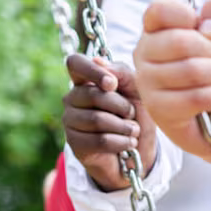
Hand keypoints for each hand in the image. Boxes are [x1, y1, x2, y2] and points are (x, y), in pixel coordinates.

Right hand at [62, 53, 154, 191]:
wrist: (140, 149)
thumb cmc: (137, 115)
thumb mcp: (137, 89)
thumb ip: (121, 72)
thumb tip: (97, 61)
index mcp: (86, 80)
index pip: (75, 63)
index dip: (93, 71)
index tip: (113, 84)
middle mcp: (73, 97)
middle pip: (93, 95)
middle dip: (122, 106)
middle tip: (132, 115)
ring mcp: (71, 120)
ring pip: (96, 119)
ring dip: (124, 127)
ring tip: (133, 130)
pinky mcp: (74, 143)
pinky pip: (99, 140)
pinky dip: (120, 142)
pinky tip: (128, 143)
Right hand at [133, 0, 210, 160]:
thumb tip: (207, 24)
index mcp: (157, 28)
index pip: (159, 10)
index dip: (189, 17)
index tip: (206, 31)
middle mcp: (144, 53)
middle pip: (180, 42)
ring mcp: (147, 82)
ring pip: (191, 70)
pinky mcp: (158, 110)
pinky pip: (196, 98)